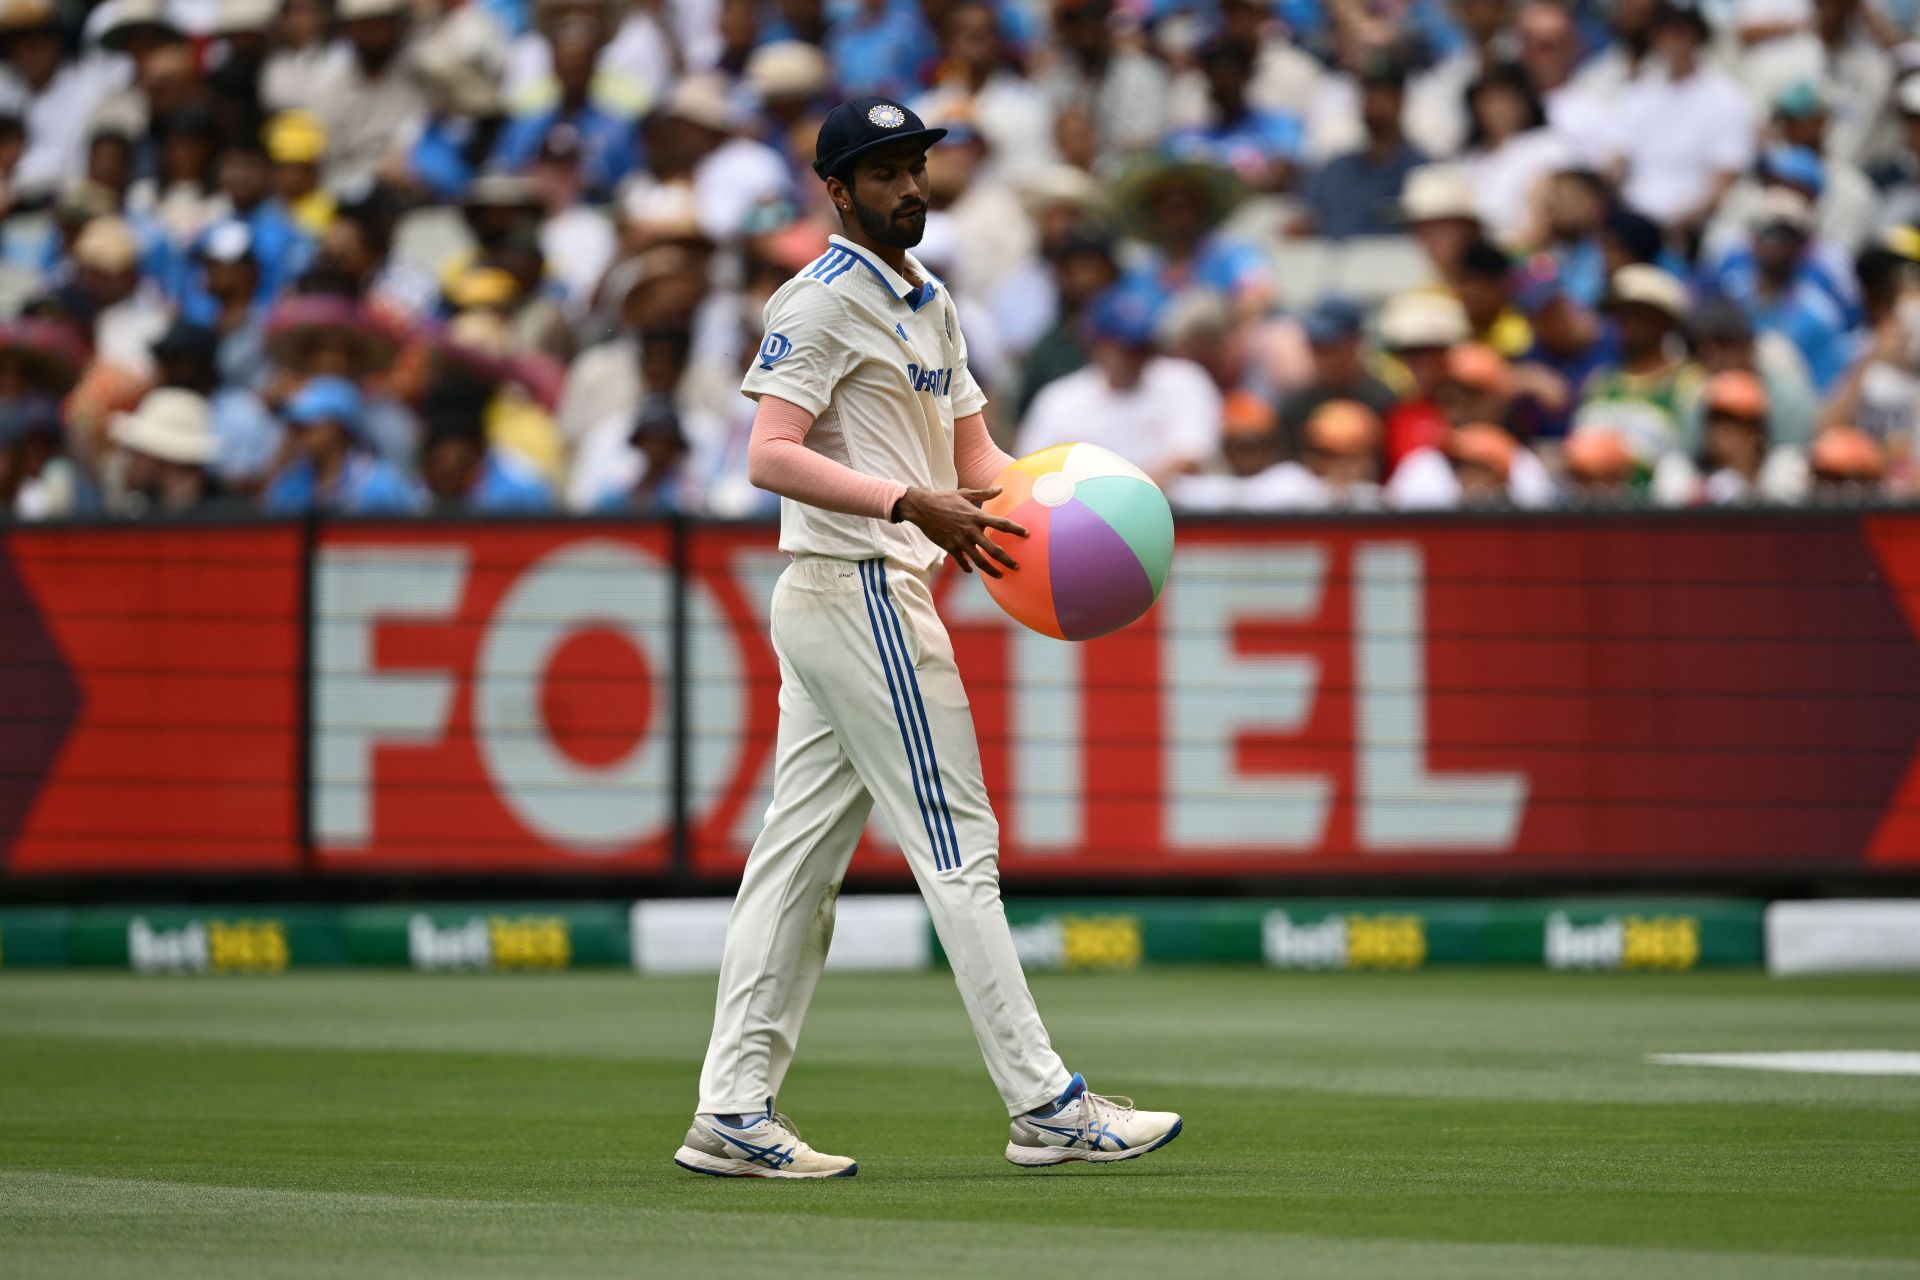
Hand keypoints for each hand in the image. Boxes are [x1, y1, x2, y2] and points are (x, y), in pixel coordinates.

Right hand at [897, 485, 1026, 577]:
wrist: (922, 507)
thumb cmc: (944, 498)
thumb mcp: (965, 493)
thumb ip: (984, 493)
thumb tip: (1000, 488)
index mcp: (976, 516)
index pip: (1001, 524)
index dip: (1016, 529)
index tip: (1027, 534)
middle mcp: (971, 530)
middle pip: (993, 549)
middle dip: (1006, 560)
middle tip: (1017, 567)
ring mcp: (960, 540)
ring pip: (979, 560)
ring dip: (991, 570)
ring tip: (1001, 575)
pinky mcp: (950, 547)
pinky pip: (961, 561)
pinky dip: (966, 567)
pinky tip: (971, 570)